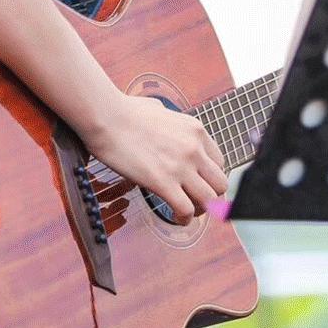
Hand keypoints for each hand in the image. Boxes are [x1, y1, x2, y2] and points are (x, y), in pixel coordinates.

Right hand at [82, 94, 227, 223]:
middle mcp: (194, 148)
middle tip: (197, 202)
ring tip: (187, 213)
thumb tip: (164, 122)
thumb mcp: (159, 109)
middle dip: (211, 196)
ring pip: (210, 199)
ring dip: (200, 211)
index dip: (210, 178)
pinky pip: (186, 210)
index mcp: (195, 130)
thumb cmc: (125, 112)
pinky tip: (175, 218)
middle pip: (221, 183)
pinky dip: (184, 219)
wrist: (106, 117)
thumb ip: (170, 120)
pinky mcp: (163, 182)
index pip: (219, 162)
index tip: (200, 185)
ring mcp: (181, 165)